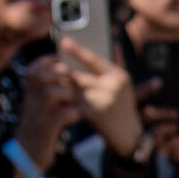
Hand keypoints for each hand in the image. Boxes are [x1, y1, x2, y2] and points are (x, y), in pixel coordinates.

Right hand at [15, 57, 84, 169]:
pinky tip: (77, 116)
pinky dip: (73, 114)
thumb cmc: (40, 120)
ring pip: (50, 93)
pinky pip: (61, 115)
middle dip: (61, 75)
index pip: (35, 68)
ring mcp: (37, 113)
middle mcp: (30, 99)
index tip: (61, 67)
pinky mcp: (47, 128)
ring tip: (75, 100)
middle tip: (72, 83)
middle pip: (42, 76)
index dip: (50, 62)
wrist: (30, 149)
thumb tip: (60, 63)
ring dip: (67, 93)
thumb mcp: (39, 100)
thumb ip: (47, 83)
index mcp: (28, 90)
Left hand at [54, 38, 141, 156]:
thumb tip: (115, 43)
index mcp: (118, 76)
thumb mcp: (125, 84)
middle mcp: (111, 87)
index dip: (78, 50)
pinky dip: (64, 98)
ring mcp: (102, 101)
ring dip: (62, 84)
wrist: (128, 135)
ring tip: (50, 79)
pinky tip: (56, 95)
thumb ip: (119, 62)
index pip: (95, 59)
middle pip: (80, 74)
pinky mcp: (94, 114)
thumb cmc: (124, 106)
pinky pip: (74, 102)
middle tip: (50, 64)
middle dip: (65, 70)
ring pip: (74, 88)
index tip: (64, 41)